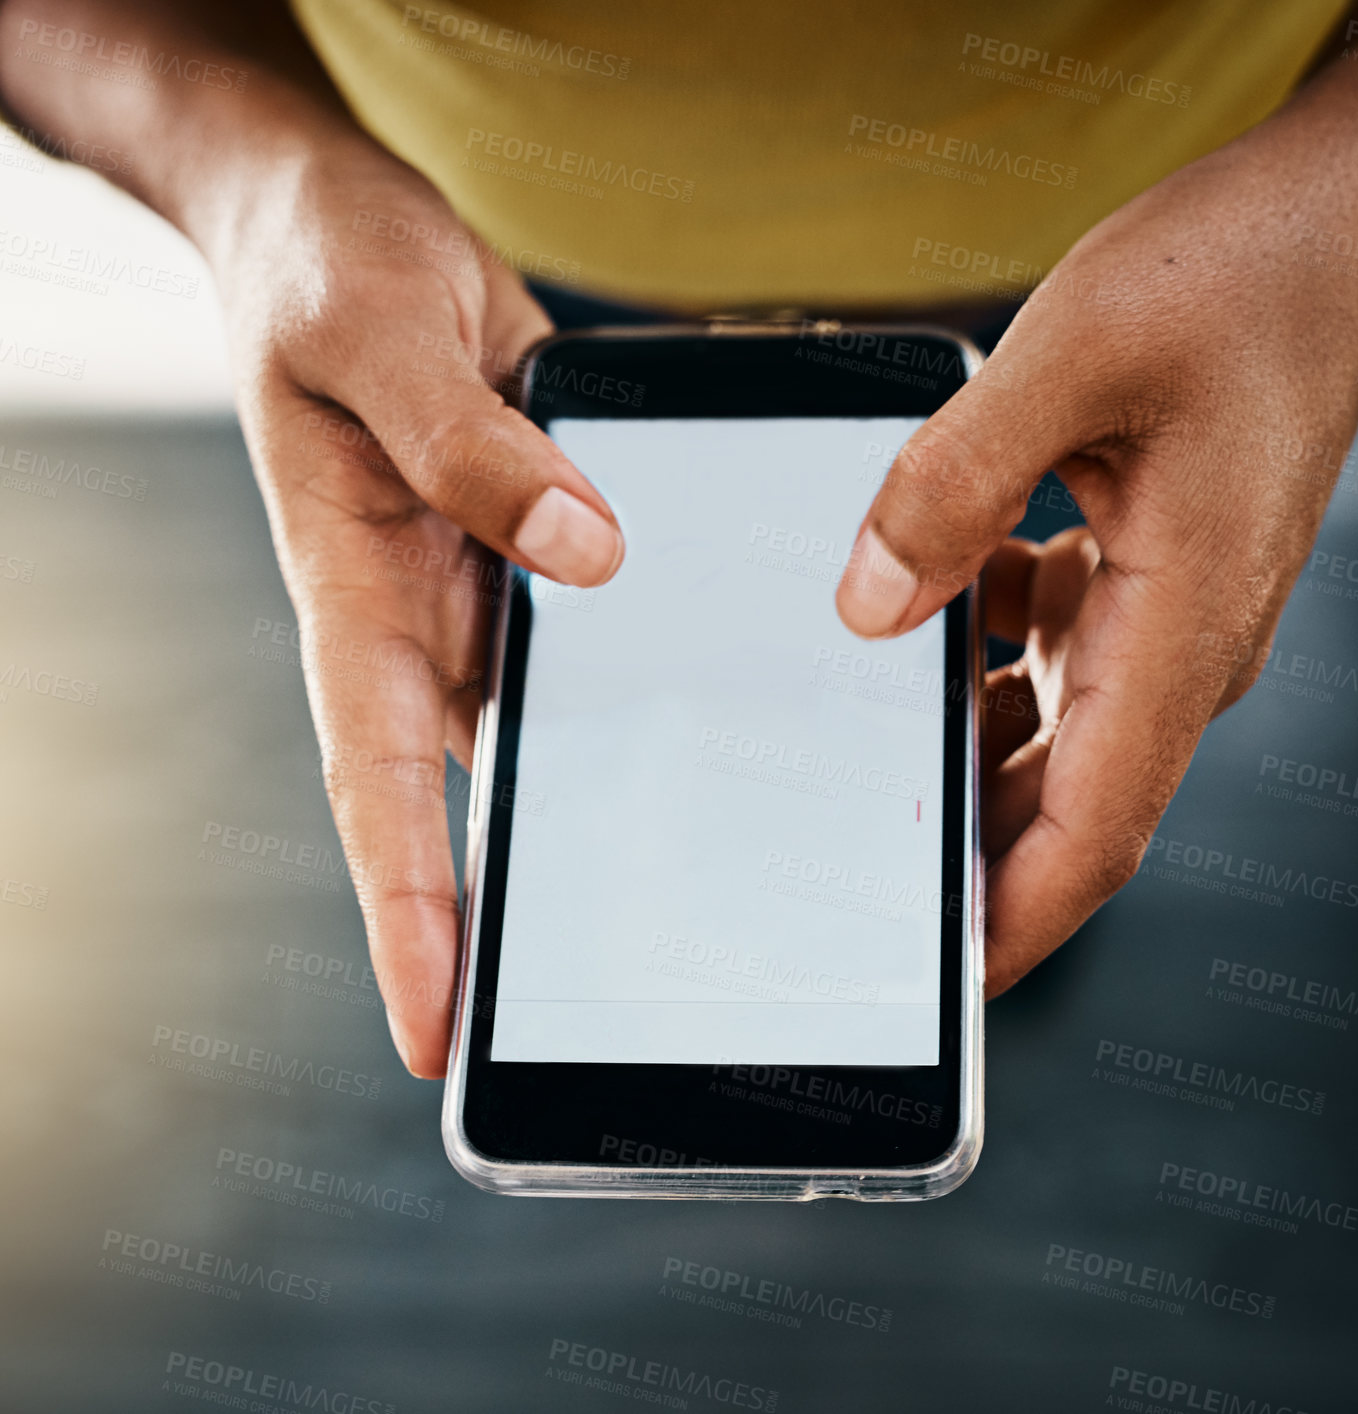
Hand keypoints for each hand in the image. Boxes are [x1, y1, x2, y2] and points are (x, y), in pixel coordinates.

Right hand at [211, 130, 622, 1074]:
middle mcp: (429, 623)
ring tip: (683, 918)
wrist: (339, 225)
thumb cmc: (327, 278)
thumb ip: (471, 449)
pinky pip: (599, 645)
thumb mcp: (383, 342)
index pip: (378, 790)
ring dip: (597, 821)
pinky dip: (648, 695)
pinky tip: (724, 731)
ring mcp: (491, 595)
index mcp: (359, 599)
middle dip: (505, 922)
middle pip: (469, 801)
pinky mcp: (546, 552)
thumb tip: (585, 553)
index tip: (431, 1032)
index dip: (404, 917)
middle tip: (576, 1031)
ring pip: (548, 735)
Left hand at [835, 63, 1357, 996]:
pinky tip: (944, 597)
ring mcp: (1171, 612)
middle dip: (971, 845)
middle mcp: (1183, 643)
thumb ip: (956, 487)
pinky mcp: (1150, 570)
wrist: (1332, 219)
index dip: (1020, 917)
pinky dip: (989, 649)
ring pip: (1055, 726)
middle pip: (1065, 796)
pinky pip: (1058, 650)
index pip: (1097, 827)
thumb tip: (873, 603)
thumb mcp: (1072, 357)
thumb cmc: (1241, 274)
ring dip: (969, 739)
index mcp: (1183, 625)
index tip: (952, 980)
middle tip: (867, 866)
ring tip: (878, 726)